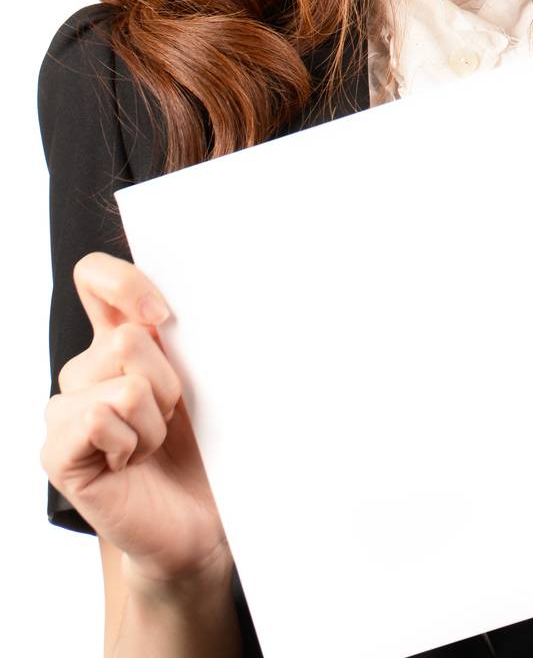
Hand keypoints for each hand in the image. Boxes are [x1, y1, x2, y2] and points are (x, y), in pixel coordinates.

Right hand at [40, 252, 229, 585]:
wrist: (200, 522)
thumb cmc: (207, 447)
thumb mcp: (206, 377)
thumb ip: (189, 332)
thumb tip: (198, 293)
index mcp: (114, 340)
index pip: (92, 276)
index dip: (124, 282)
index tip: (164, 316)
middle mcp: (84, 371)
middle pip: (126, 337)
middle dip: (169, 381)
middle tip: (170, 418)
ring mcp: (64, 412)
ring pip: (125, 382)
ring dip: (155, 421)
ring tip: (151, 446)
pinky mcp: (58, 453)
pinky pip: (98, 418)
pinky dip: (130, 442)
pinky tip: (128, 466)